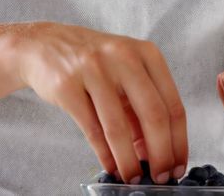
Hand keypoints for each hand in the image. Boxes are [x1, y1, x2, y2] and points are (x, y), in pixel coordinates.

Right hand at [14, 23, 187, 184]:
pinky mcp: (67, 85)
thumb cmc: (93, 63)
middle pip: (153, 115)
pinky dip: (104, 153)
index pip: (173, 104)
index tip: (178, 165)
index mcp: (147, 54)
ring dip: (128, 160)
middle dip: (160, 154)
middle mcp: (124, 57)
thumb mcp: (125, 75)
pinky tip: (110, 166)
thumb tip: (157, 152)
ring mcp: (94, 69)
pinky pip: (92, 129)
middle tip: (160, 177)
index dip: (178, 141)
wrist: (44, 45)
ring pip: (119, 127)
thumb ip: (142, 108)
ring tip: (132, 177)